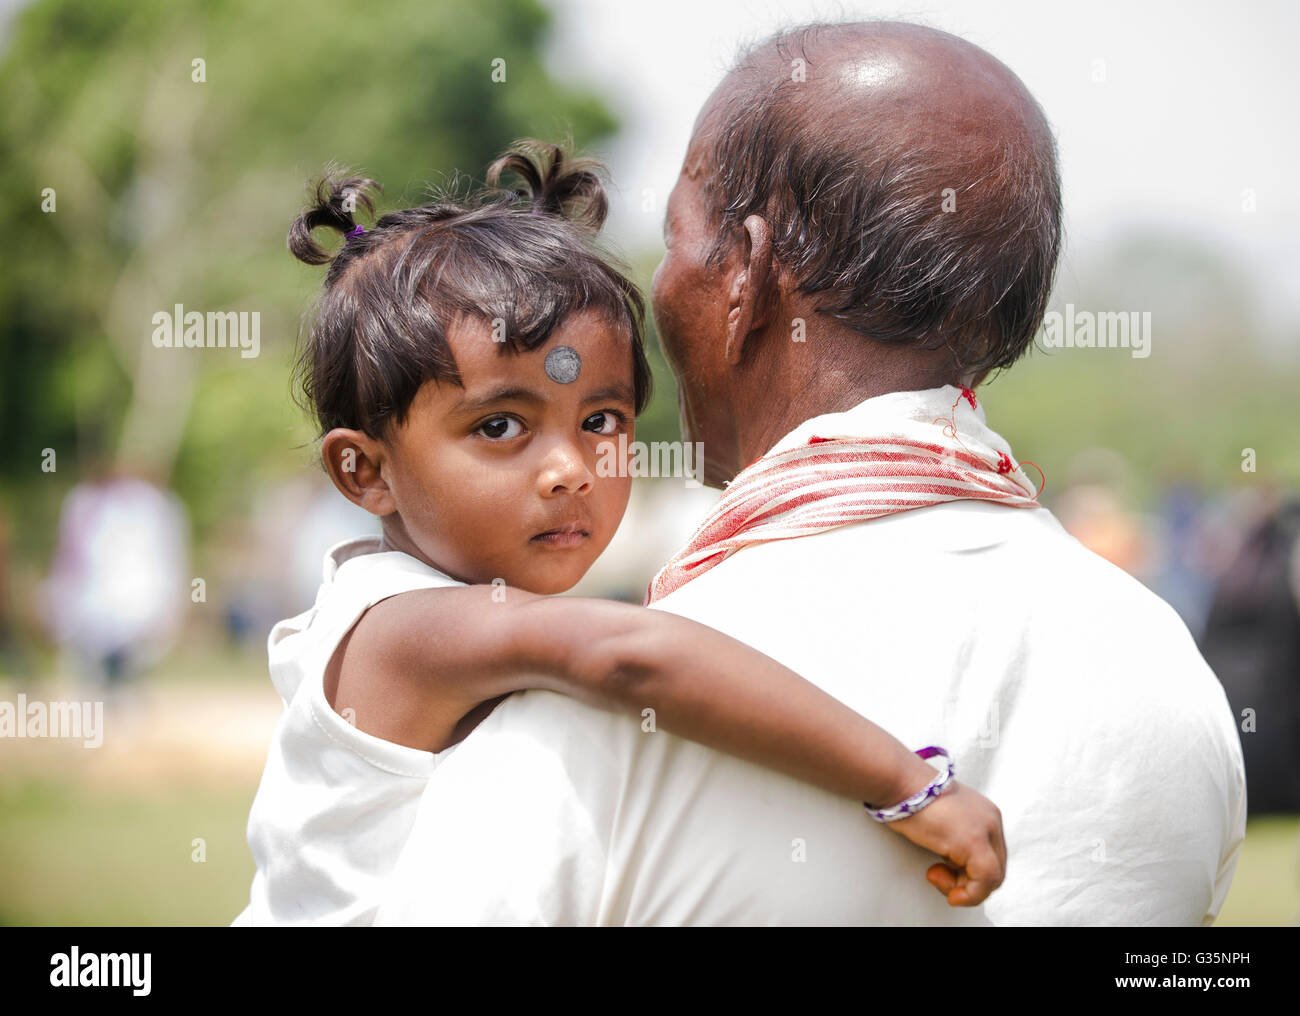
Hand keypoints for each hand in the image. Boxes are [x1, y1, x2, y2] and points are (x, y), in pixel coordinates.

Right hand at [885, 779, 1006, 906]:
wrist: (900, 781)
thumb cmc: (910, 796)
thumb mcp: (943, 816)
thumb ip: (955, 836)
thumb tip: (952, 864)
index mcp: (986, 813)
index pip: (992, 855)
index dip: (970, 872)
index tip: (942, 870)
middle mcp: (992, 821)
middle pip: (995, 869)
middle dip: (967, 882)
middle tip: (938, 877)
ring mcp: (985, 831)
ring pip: (992, 879)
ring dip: (964, 889)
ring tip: (935, 876)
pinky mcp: (974, 843)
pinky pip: (984, 882)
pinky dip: (969, 895)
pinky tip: (949, 892)